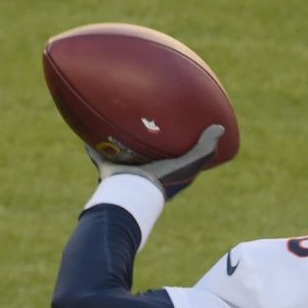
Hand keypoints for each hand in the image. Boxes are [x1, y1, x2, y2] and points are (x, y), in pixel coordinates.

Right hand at [84, 123, 225, 199]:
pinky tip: (87, 128)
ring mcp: (125, 171)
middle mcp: (145, 171)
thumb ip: (205, 149)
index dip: (178, 142)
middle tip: (145, 114)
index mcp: (165, 172)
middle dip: (146, 138)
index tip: (178, 124)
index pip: (175, 156)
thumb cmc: (163, 180)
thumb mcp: (189, 164)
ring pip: (122, 152)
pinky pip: (98, 153)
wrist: (132, 193)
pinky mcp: (107, 169)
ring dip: (120, 139)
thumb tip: (220, 127)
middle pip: (146, 152)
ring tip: (116, 116)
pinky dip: (93, 144)